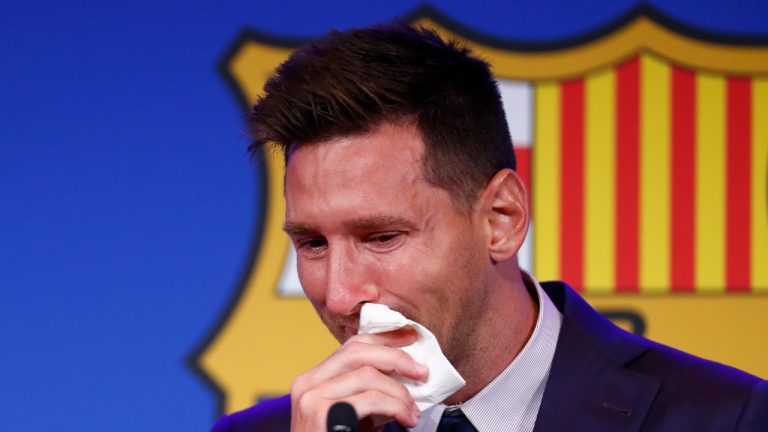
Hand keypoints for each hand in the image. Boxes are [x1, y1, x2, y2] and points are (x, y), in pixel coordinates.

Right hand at [290, 328, 427, 431]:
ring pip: (367, 374)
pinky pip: (369, 398)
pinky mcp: (320, 413)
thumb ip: (369, 392)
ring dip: (399, 391)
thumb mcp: (353, 415)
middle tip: (421, 372)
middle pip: (358, 351)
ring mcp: (311, 397)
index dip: (384, 339)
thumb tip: (406, 375)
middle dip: (396, 357)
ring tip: (412, 411)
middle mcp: (307, 383)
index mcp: (314, 379)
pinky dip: (395, 406)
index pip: (351, 346)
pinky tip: (406, 419)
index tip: (410, 338)